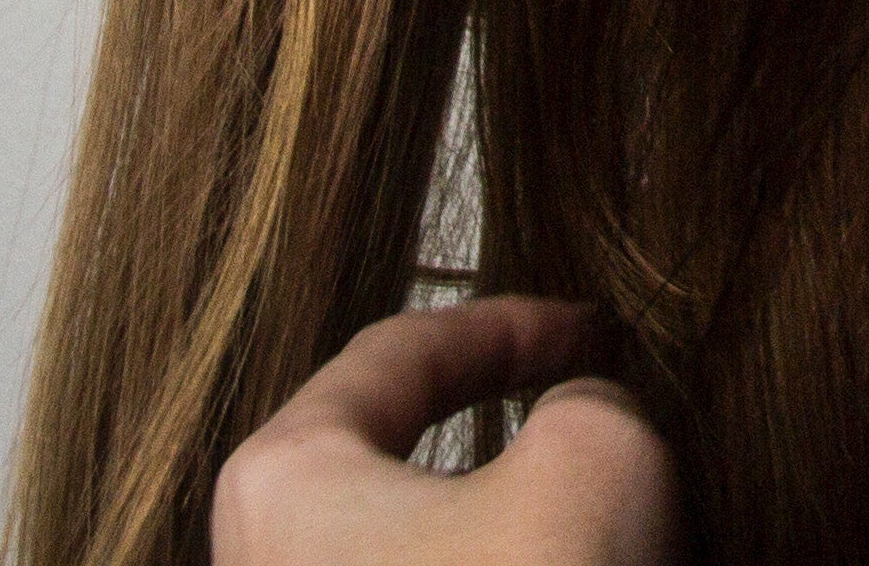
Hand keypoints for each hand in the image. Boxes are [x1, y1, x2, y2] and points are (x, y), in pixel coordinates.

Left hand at [209, 296, 680, 565]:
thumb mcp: (596, 457)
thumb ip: (590, 399)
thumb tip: (584, 425)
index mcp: (284, 477)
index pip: (404, 350)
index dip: (516, 325)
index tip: (590, 331)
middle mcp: (267, 556)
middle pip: (409, 454)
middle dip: (513, 436)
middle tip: (596, 418)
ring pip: (433, 547)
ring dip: (517, 529)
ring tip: (601, 528)